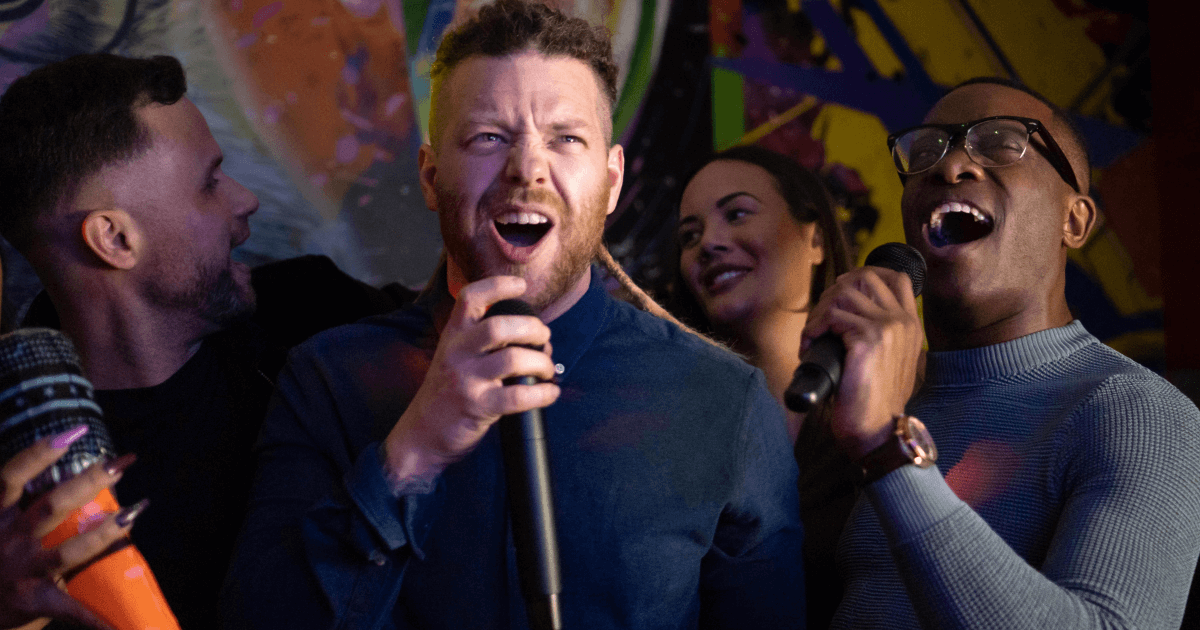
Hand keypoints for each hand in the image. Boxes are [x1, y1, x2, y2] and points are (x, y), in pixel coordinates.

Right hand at [1, 428, 139, 629]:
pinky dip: (97, 618)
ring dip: (105, 532)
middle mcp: (7, 540)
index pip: (10, 477)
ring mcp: (21, 571)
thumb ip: (18, 505)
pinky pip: (70, 609)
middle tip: (120, 465)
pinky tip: (120, 623)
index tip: (75, 432)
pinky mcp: (31, 601)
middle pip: (51, 505)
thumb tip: (62, 479)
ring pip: (69, 549)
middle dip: (88, 483)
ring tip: (134, 512)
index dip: (39, 453)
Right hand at [382, 276, 559, 486]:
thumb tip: (531, 330)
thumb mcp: (454, 356)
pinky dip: (543, 393)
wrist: (421, 434)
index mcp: (453, 335)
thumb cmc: (447, 393)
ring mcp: (466, 380)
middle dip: (532, 329)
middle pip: (499, 327)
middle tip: (544, 338)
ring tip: (547, 369)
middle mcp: (457, 352)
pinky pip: (518, 396)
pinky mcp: (478, 407)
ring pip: (513, 360)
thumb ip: (480, 339)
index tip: (521, 286)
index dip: (497, 285)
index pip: (470, 298)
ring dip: (541, 362)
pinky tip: (550, 392)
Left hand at [801, 267, 924, 460]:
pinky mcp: (867, 340)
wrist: (878, 432)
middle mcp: (903, 321)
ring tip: (812, 336)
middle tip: (819, 319)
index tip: (839, 295)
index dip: (862, 277)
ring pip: (843, 295)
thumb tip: (846, 315)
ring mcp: (888, 328)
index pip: (894, 277)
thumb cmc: (875, 401)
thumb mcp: (889, 361)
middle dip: (833, 293)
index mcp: (911, 325)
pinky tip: (809, 345)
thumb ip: (882, 335)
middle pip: (863, 278)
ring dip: (819, 312)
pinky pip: (832, 317)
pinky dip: (813, 328)